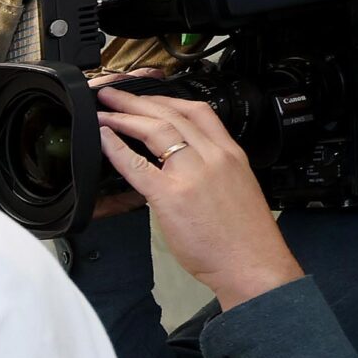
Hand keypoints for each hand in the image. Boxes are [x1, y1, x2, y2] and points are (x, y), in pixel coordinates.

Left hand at [95, 86, 304, 308]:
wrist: (253, 263)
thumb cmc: (244, 236)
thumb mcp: (235, 188)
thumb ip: (209, 171)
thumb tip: (179, 167)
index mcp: (230, 154)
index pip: (199, 111)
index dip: (168, 98)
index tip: (148, 94)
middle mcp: (213, 156)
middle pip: (172, 114)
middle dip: (138, 100)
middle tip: (114, 94)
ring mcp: (192, 173)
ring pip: (156, 129)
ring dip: (125, 115)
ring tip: (105, 110)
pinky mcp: (171, 195)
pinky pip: (137, 165)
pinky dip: (117, 147)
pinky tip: (104, 137)